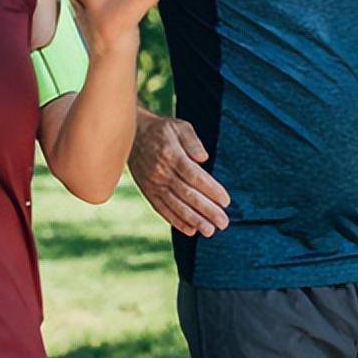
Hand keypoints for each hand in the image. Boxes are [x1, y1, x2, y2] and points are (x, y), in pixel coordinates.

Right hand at [129, 115, 230, 236]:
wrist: (131, 135)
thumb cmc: (162, 130)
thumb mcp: (179, 126)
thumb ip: (192, 141)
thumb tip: (203, 158)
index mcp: (171, 155)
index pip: (195, 176)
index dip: (211, 190)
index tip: (225, 201)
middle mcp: (161, 172)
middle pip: (187, 194)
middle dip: (207, 210)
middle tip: (223, 223)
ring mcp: (153, 184)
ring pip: (176, 205)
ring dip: (194, 220)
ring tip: (210, 231)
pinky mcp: (148, 192)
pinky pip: (162, 209)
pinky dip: (176, 221)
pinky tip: (190, 230)